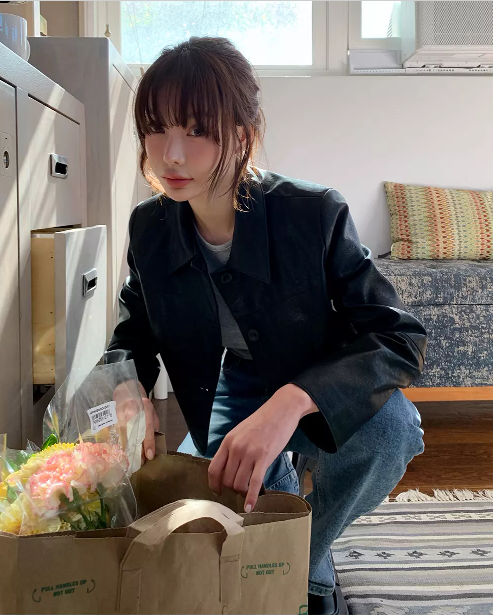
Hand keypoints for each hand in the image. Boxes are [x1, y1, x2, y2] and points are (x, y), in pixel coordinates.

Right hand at [112, 380, 158, 461]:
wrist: (125, 392)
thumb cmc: (140, 404)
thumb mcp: (151, 412)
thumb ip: (153, 425)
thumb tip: (152, 443)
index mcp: (145, 409)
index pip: (147, 428)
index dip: (149, 443)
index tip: (149, 456)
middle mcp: (131, 412)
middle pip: (134, 434)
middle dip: (136, 450)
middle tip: (139, 463)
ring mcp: (119, 415)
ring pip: (122, 436)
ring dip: (125, 450)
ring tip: (128, 461)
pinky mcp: (111, 419)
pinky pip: (113, 434)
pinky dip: (116, 444)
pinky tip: (117, 453)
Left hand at [208, 384, 317, 511]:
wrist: (281, 409)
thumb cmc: (262, 421)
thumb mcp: (241, 431)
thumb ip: (233, 448)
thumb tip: (229, 467)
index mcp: (228, 441)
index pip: (213, 468)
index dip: (214, 484)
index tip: (217, 491)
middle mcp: (236, 448)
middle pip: (226, 479)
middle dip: (231, 489)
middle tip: (237, 492)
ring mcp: (249, 453)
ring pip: (238, 483)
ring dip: (242, 493)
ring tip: (247, 495)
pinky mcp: (264, 458)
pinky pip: (254, 483)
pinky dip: (251, 497)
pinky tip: (250, 507)